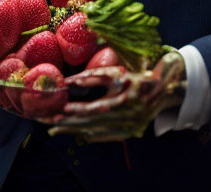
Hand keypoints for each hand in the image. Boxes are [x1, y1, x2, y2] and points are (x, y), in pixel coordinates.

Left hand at [48, 51, 186, 141]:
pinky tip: (75, 133)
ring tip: (56, 130)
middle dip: (70, 124)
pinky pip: (104, 138)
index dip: (80, 109)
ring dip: (75, 132)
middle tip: (50, 124)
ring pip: (96, 133)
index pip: (98, 108)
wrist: (161, 92)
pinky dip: (88, 136)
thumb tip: (73, 80)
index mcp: (125, 100)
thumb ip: (95, 75)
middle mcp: (127, 117)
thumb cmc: (135, 79)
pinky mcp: (128, 134)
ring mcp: (128, 128)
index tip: (63, 109)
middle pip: (93, 123)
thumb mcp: (117, 74)